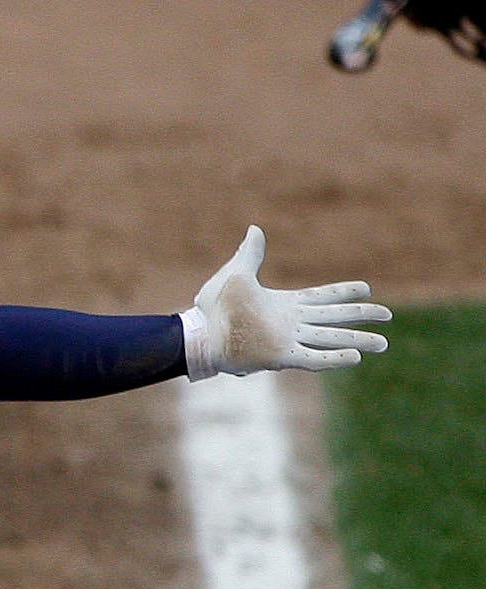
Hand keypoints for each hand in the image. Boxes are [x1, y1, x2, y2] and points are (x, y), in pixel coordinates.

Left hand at [186, 227, 387, 376]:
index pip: (323, 297)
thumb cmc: (213, 308)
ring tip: (383, 343)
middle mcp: (292, 323)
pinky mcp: (281, 357)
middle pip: (336, 319)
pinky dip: (334, 359)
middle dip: (362, 317)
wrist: (200, 333)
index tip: (367, 289)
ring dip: (357, 340)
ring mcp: (288, 341)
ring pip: (332, 339)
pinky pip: (313, 358)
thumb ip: (251, 254)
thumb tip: (254, 230)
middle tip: (388, 317)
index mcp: (286, 304)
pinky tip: (354, 358)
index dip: (345, 293)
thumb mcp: (236, 274)